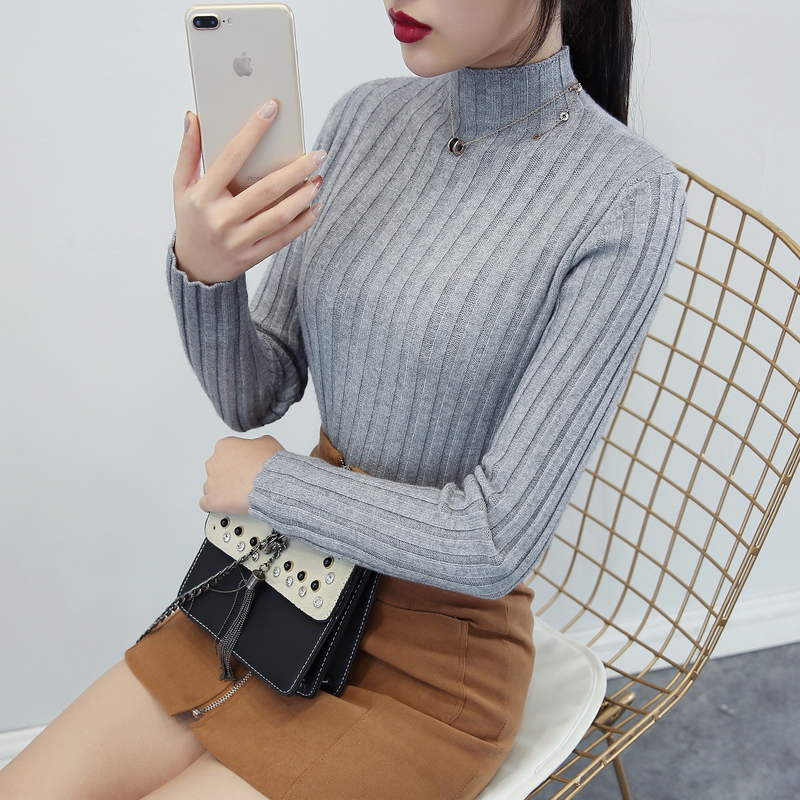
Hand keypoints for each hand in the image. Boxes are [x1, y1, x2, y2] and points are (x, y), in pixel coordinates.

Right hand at [174, 102, 325, 284]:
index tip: (272, 108)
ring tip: (319, 178)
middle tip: (318, 154)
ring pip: (279, 216)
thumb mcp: (182, 187)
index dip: (252, 131)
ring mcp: (238, 240)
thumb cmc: (191, 219)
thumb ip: (188, 152)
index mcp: (203, 196)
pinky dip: (303, 223)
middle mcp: (222, 219)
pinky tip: (316, 206)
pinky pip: (283, 238)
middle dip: (296, 170)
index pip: (231, 156)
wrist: (194, 268)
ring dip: (304, 197)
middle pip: (266, 189)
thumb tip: (194, 116)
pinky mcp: (253, 256)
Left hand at [200, 435, 284, 513]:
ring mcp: (211, 481)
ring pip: (211, 486)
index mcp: (224, 446)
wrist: (270, 482)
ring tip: (237, 494)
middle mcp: (214, 462)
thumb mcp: (267, 442)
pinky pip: (206, 503)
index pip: (225, 452)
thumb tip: (257, 447)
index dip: (236, 460)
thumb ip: (256, 443)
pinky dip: (214, 504)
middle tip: (242, 479)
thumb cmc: (269, 464)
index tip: (242, 465)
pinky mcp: (212, 499)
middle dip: (227, 474)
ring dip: (222, 489)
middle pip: (216, 468)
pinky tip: (224, 504)